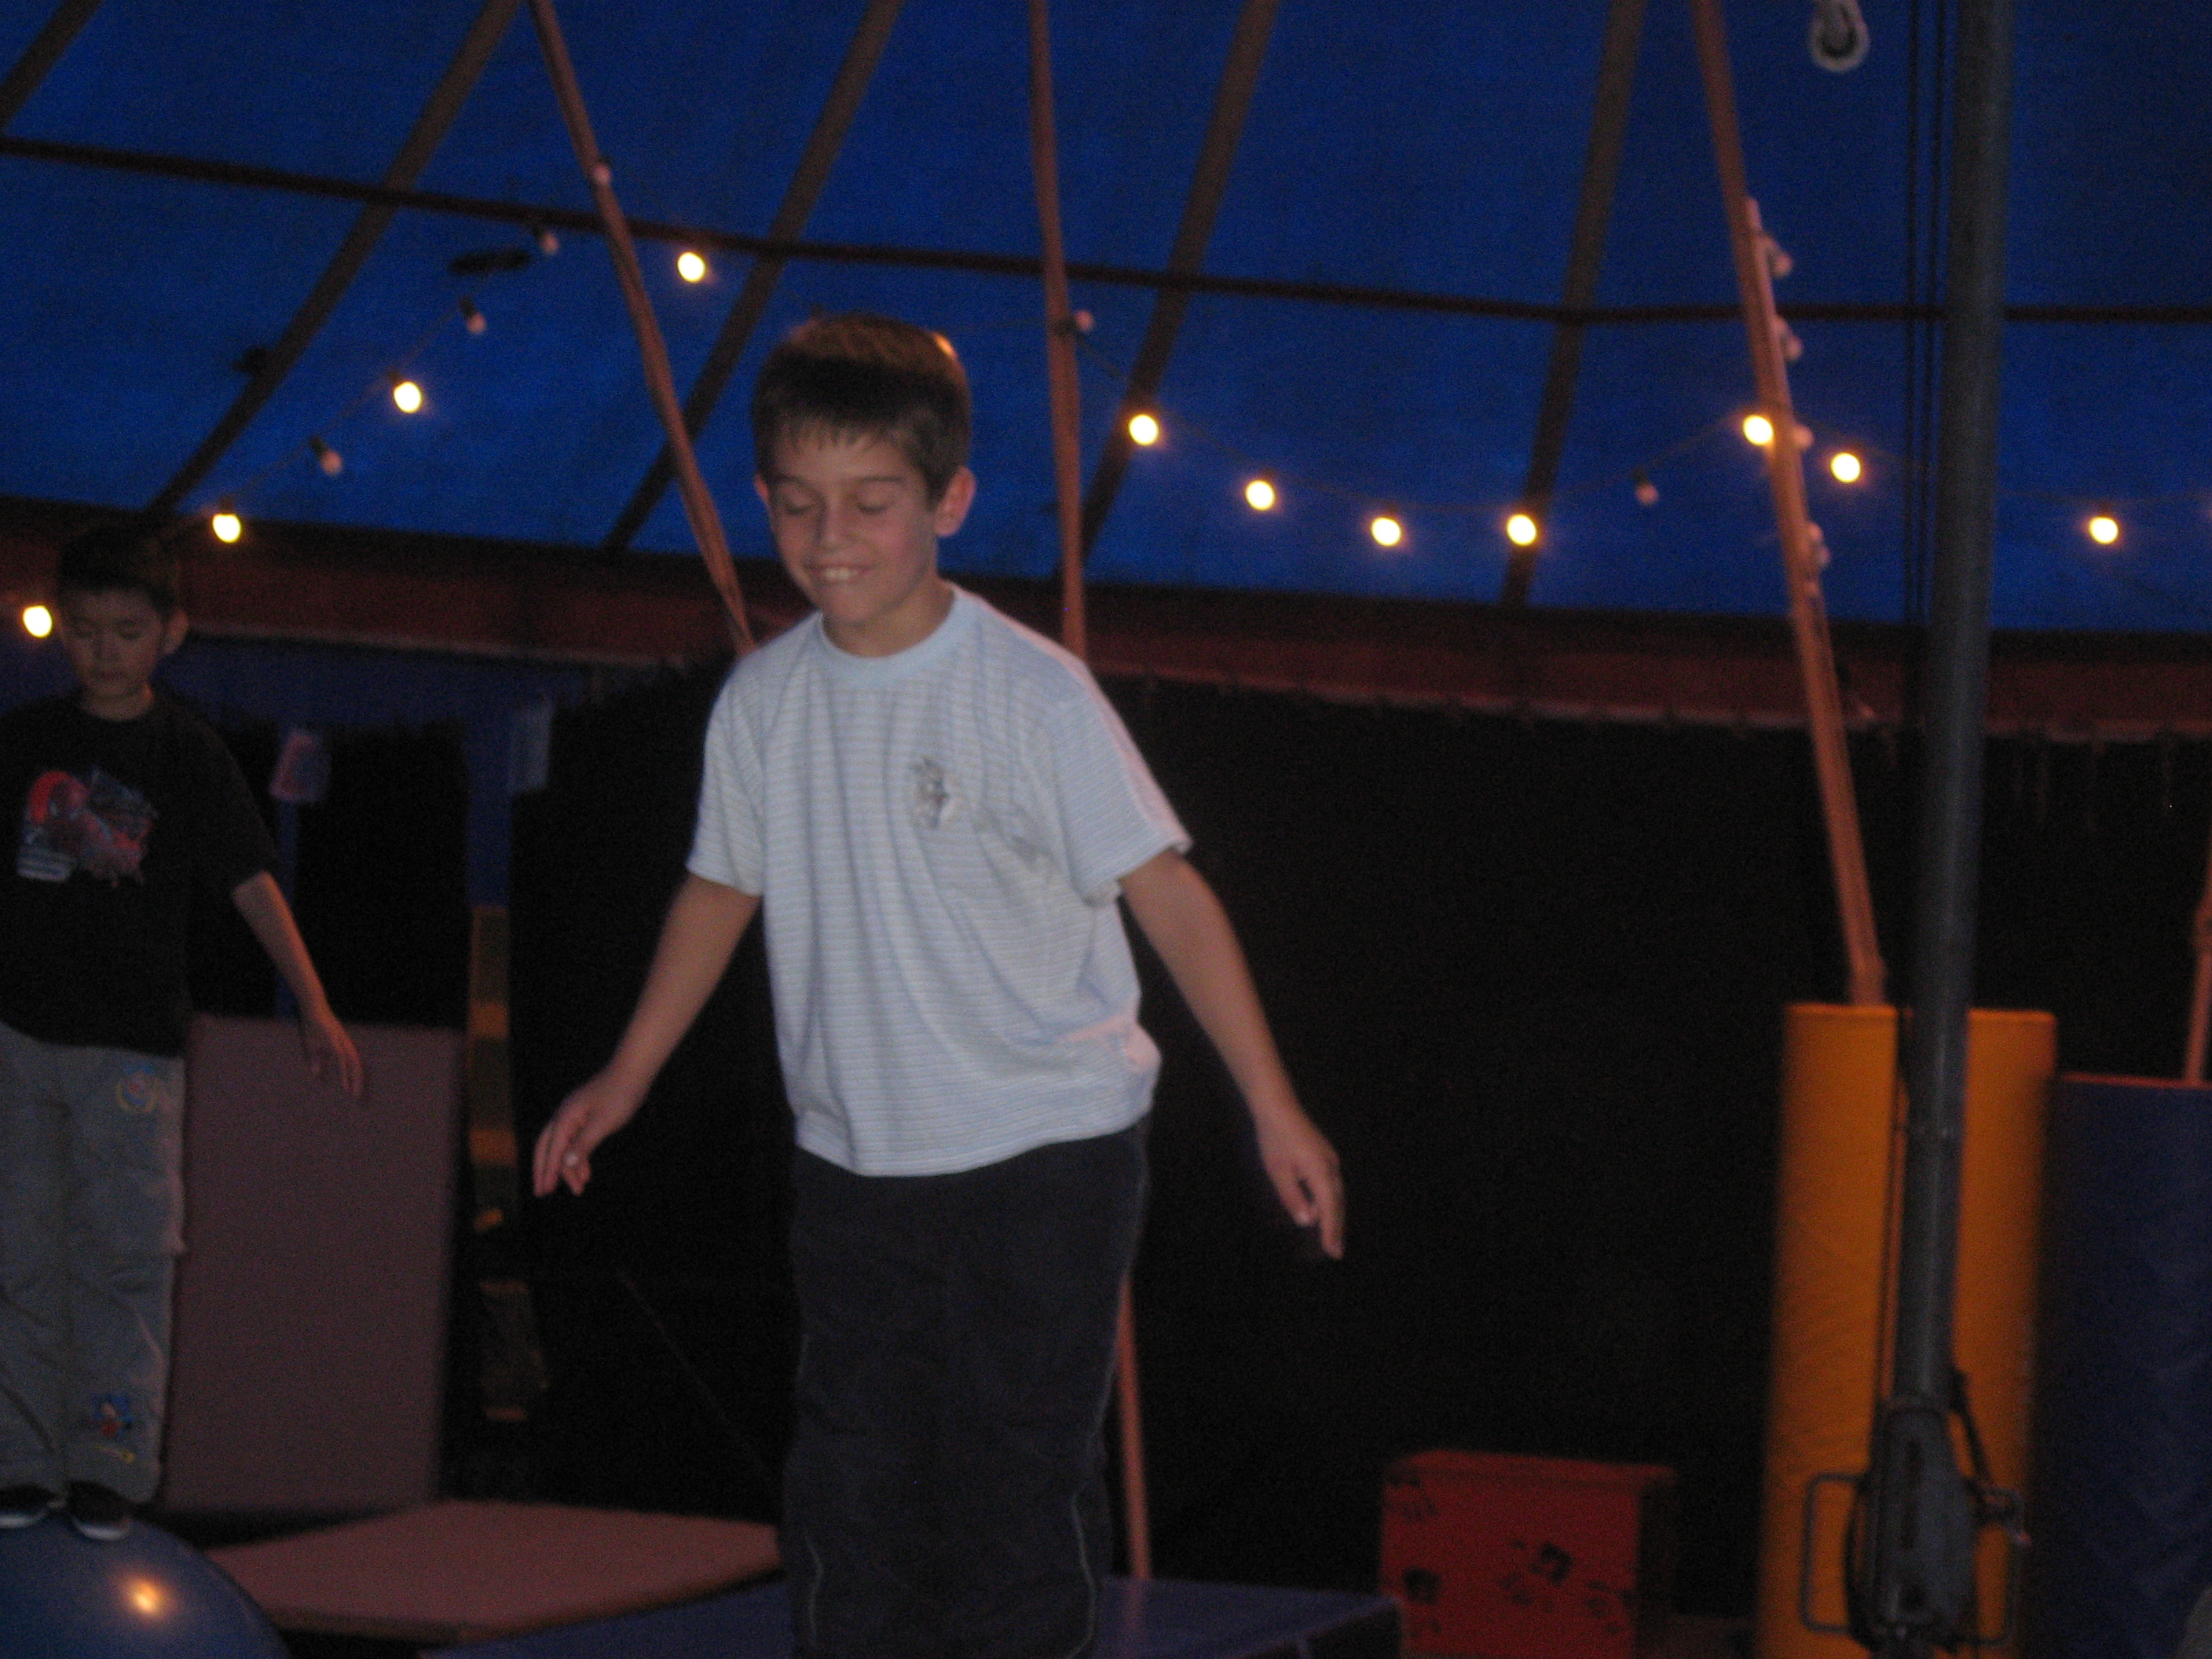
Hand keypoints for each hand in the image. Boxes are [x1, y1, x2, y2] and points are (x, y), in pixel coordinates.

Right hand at [300, 1003, 363, 1097]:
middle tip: (359, 1099)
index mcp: (344, 1047)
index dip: (356, 1078)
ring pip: (353, 1066)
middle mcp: (346, 1046)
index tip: (356, 1092)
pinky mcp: (335, 1043)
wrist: (313, 1009)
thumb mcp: (314, 1048)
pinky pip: (342, 1061)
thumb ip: (317, 1062)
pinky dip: (344, 1073)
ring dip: (354, 1081)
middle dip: (359, 1083)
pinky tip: (344, 1084)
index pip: (354, 1065)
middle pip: (358, 1067)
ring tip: (354, 1095)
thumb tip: (317, 1076)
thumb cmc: (314, 1027)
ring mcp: (342, 1044)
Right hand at [532, 1070, 647, 1197]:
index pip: (552, 1150)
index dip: (547, 1172)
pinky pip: (575, 1140)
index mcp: (565, 1118)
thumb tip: (565, 1163)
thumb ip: (583, 1144)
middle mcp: (564, 1116)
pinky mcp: (585, 1116)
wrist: (633, 1072)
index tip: (543, 1191)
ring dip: (567, 1167)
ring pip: (562, 1145)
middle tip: (542, 1192)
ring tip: (576, 1188)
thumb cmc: (619, 1095)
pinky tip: (586, 1172)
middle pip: (547, 1148)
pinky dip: (578, 1157)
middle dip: (545, 1170)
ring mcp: (574, 1115)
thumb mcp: (603, 1123)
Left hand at [1254, 1105, 1344, 1258]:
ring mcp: (1330, 1158)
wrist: (1278, 1106)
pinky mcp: (1325, 1154)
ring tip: (1330, 1235)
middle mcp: (1331, 1166)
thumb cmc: (1275, 1139)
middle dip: (1336, 1227)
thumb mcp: (1278, 1172)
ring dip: (1333, 1214)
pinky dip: (1329, 1200)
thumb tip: (1307, 1221)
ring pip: (1336, 1193)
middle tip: (1335, 1251)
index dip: (1331, 1232)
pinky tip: (1319, 1208)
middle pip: (1337, 1202)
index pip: (1329, 1209)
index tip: (1333, 1252)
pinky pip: (1331, 1183)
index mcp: (1321, 1172)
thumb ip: (1292, 1198)